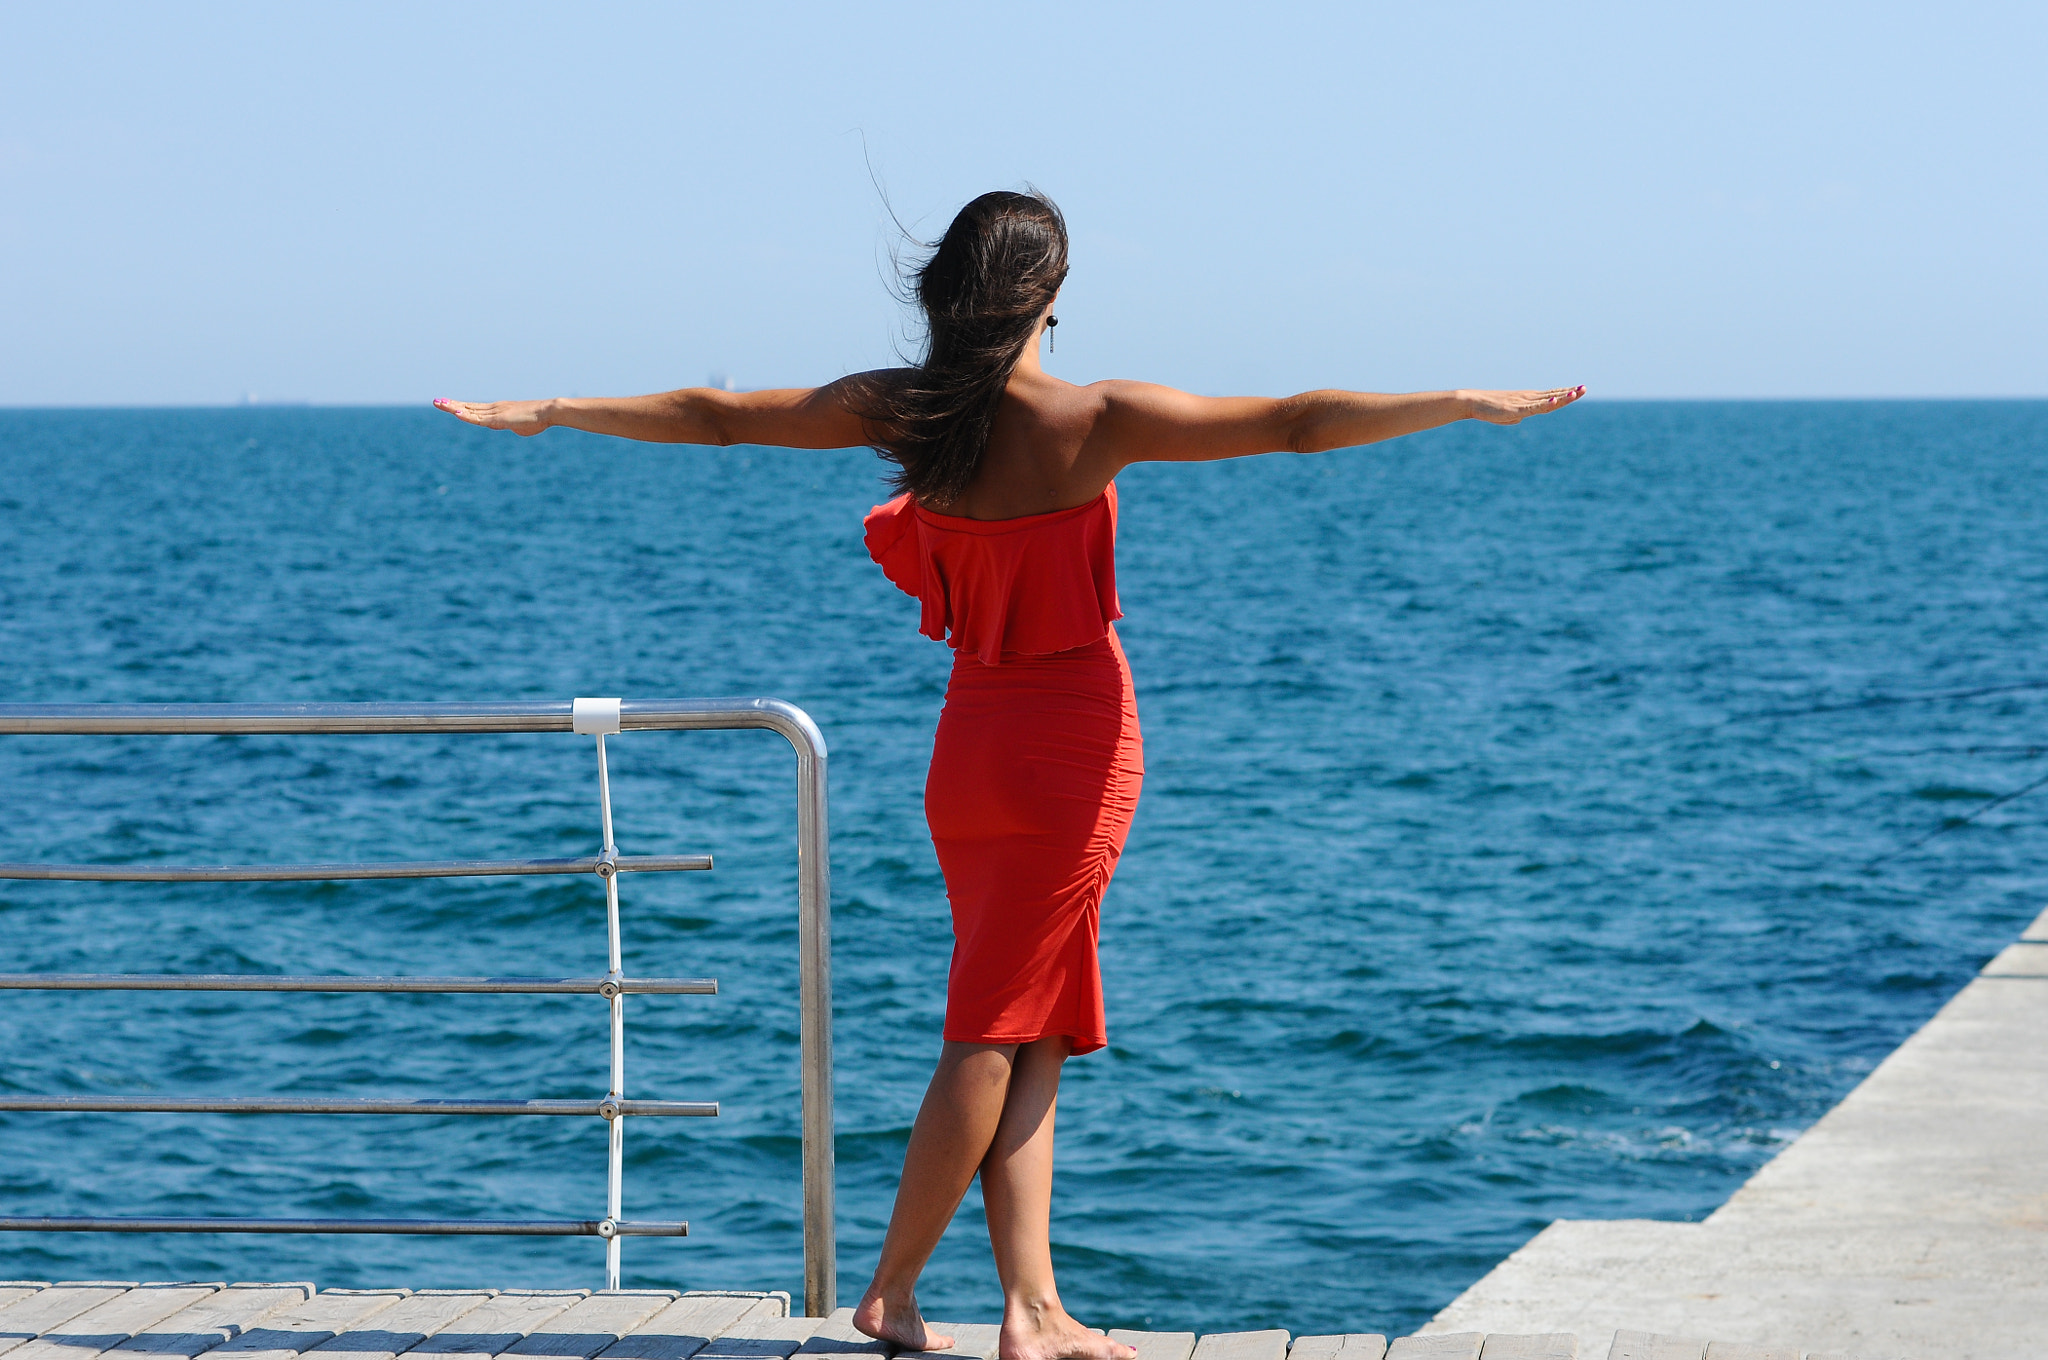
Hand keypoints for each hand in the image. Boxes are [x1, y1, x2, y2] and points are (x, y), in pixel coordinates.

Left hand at [433, 397, 553, 434]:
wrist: (547, 412)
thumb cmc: (538, 420)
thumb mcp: (520, 426)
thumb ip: (512, 426)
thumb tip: (513, 427)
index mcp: (498, 409)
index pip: (475, 408)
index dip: (461, 406)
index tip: (449, 404)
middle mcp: (493, 408)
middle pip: (468, 406)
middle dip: (451, 404)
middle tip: (436, 401)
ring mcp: (495, 412)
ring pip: (470, 410)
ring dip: (453, 406)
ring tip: (438, 403)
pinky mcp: (499, 418)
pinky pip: (479, 418)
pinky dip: (466, 416)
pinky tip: (455, 412)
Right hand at [1462, 386, 1584, 424]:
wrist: (1473, 402)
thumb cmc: (1488, 409)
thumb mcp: (1506, 415)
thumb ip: (1516, 416)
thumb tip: (1521, 419)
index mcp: (1529, 399)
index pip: (1552, 395)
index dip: (1566, 393)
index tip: (1579, 389)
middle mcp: (1529, 398)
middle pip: (1554, 396)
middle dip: (1570, 393)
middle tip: (1584, 388)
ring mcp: (1523, 403)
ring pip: (1547, 401)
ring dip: (1562, 397)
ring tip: (1575, 393)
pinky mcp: (1516, 409)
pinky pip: (1534, 407)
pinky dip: (1546, 403)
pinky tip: (1555, 400)